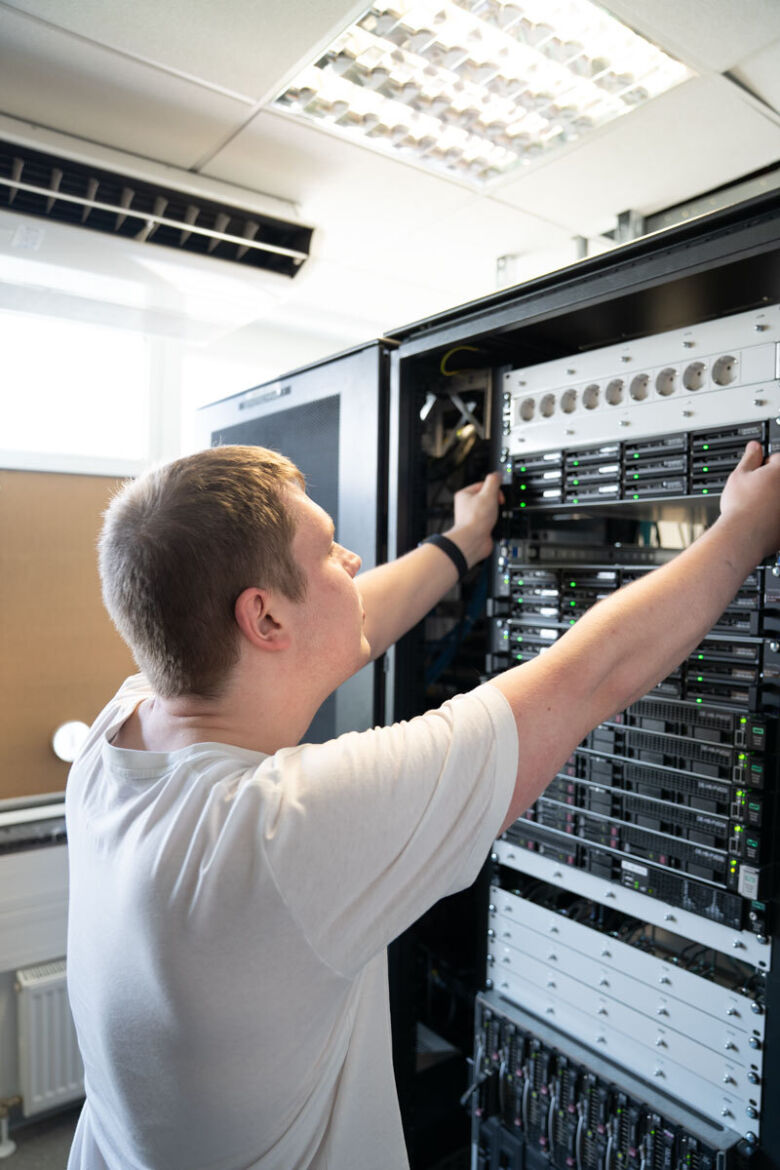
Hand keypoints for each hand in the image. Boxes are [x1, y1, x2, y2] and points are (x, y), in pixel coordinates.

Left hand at [446, 472, 504, 567]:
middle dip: (496, 502)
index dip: (494, 489)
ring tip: (494, 517)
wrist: (473, 541)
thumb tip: (497, 474)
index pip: (484, 485)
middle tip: (497, 506)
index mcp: (464, 494)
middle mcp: (467, 506)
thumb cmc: (475, 519)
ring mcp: (473, 517)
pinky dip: (495, 523)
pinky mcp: (479, 527)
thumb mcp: (488, 494)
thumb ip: (494, 481)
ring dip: (496, 513)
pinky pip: (491, 521)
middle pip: (488, 497)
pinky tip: (494, 525)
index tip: (499, 495)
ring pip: (490, 510)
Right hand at [718, 441, 779, 561]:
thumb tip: (754, 447)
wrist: (743, 536)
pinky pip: (779, 514)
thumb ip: (750, 457)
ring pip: (779, 498)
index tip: (756, 471)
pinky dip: (775, 514)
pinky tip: (763, 517)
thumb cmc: (741, 507)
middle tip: (755, 489)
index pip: (777, 458)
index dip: (764, 464)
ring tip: (757, 505)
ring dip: (774, 498)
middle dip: (771, 481)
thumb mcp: (739, 475)